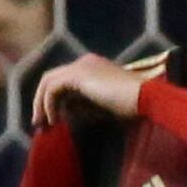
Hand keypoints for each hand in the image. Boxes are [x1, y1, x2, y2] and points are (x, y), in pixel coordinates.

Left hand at [32, 53, 146, 126]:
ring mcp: (80, 65)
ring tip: (44, 124)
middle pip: (52, 78)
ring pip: (48, 81)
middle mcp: (84, 62)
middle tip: (40, 123)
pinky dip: (49, 103)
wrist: (146, 99)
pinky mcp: (78, 74)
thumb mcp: (103, 107)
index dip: (55, 100)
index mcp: (92, 67)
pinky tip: (55, 119)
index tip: (52, 120)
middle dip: (42, 101)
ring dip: (42, 103)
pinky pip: (53, 88)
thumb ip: (84, 106)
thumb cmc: (133, 106)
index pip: (65, 80)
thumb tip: (65, 111)